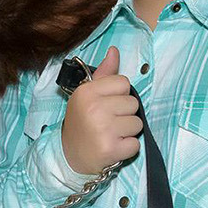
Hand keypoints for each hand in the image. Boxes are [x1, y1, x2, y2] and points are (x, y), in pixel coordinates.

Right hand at [59, 46, 141, 174]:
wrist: (69, 156)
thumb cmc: (82, 122)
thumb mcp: (87, 95)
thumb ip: (104, 74)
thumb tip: (114, 51)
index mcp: (87, 92)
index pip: (124, 83)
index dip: (119, 95)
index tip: (107, 105)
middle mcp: (94, 109)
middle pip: (133, 103)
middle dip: (125, 114)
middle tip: (108, 123)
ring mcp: (103, 130)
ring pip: (137, 123)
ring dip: (128, 132)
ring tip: (111, 135)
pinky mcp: (110, 149)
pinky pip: (135, 144)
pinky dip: (127, 148)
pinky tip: (113, 147)